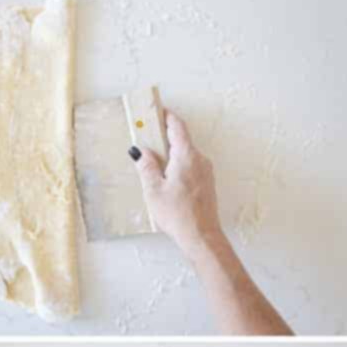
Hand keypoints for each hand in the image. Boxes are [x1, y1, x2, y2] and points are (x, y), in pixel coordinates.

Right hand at [132, 109, 222, 255]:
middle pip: (182, 139)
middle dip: (165, 135)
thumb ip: (147, 167)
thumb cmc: (178, 214)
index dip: (167, 116)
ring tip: (153, 158)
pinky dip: (178, 163)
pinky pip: (191, 165)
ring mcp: (205, 171)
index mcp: (187, 156)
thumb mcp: (154, 190)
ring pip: (186, 153)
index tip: (157, 110)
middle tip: (148, 134)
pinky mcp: (206, 182)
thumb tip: (140, 151)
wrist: (202, 236)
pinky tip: (166, 176)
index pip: (178, 127)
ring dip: (171, 152)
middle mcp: (200, 160)